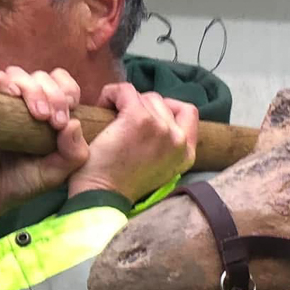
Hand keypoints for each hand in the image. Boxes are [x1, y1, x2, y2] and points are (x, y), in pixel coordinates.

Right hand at [0, 67, 89, 259]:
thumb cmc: (21, 183)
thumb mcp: (54, 174)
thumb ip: (73, 155)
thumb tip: (75, 123)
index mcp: (49, 112)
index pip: (63, 85)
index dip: (68, 91)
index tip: (69, 113)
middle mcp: (25, 102)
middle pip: (42, 77)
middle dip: (53, 94)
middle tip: (53, 120)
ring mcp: (0, 99)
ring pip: (16, 74)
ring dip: (30, 88)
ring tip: (36, 114)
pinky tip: (9, 93)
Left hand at [67, 83, 197, 202]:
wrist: (101, 198)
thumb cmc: (121, 186)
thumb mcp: (159, 170)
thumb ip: (167, 148)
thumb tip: (160, 121)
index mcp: (187, 155)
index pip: (188, 113)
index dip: (166, 109)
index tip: (147, 119)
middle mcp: (179, 141)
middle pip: (164, 102)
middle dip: (143, 106)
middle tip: (122, 121)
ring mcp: (162, 128)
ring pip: (146, 96)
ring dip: (128, 101)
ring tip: (112, 119)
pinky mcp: (139, 119)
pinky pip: (126, 91)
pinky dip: (112, 94)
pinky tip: (102, 107)